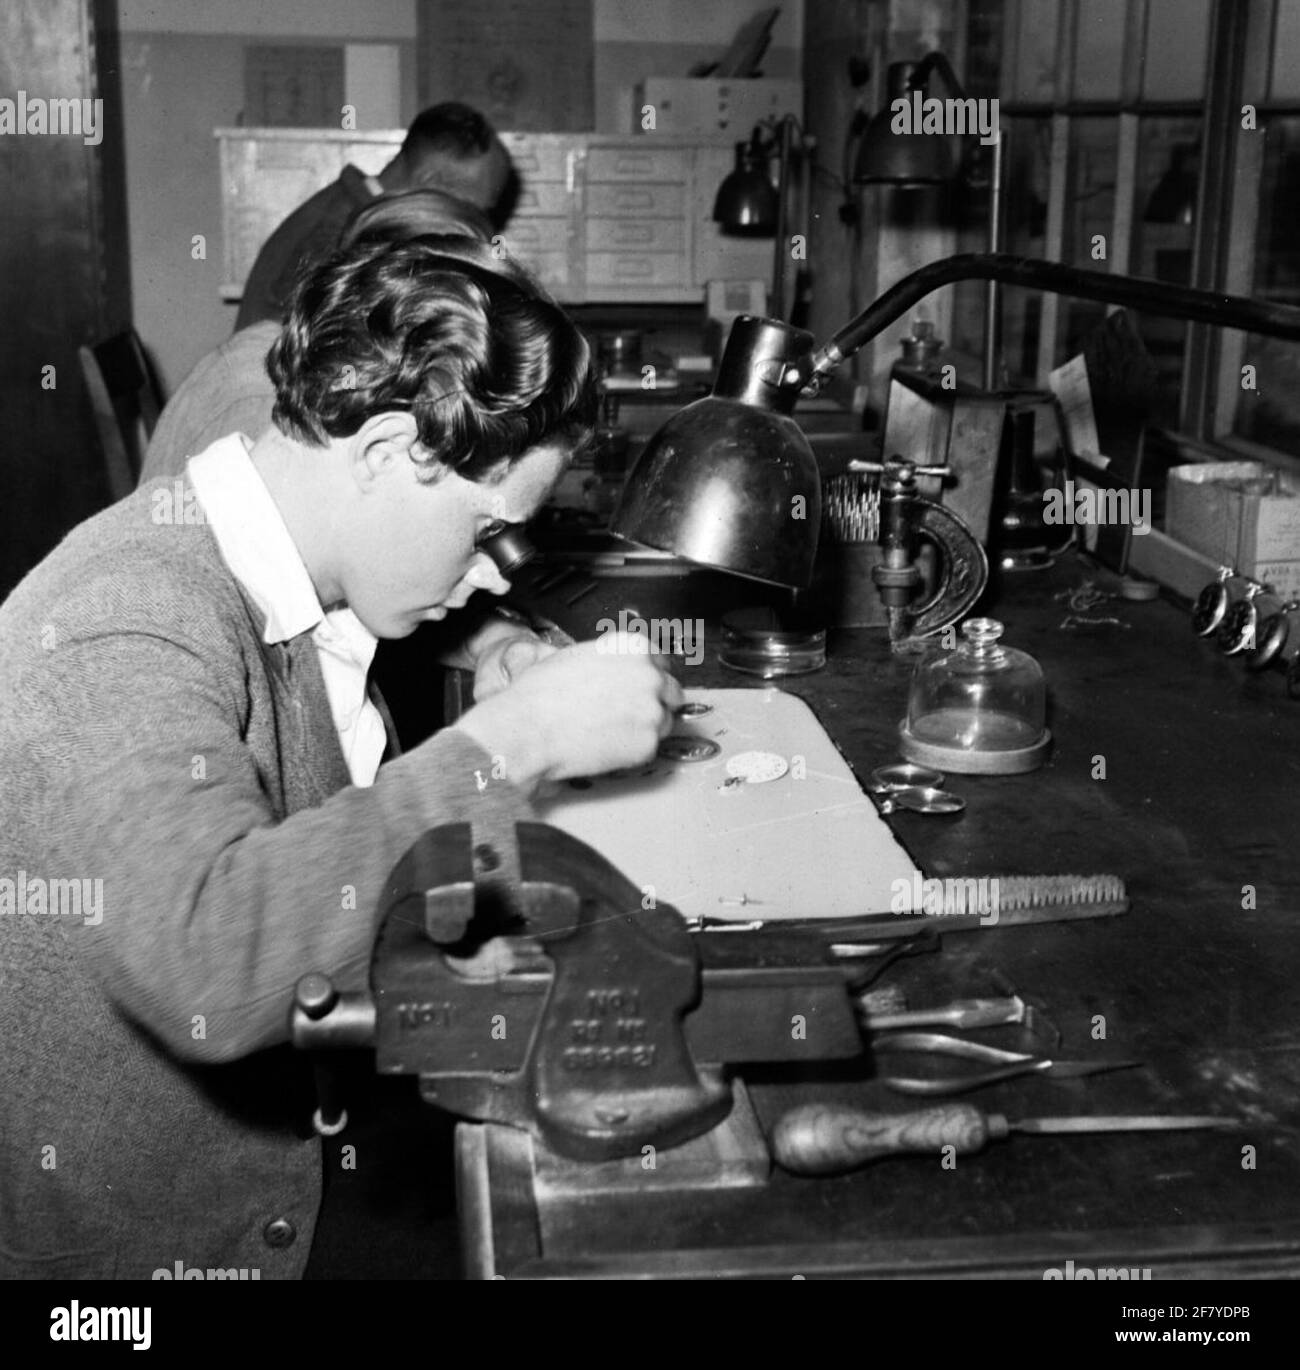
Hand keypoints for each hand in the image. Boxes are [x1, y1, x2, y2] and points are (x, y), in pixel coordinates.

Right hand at [451, 633, 682, 792]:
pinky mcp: (648, 744)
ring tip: (611, 731)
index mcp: (633, 647)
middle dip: (654, 702)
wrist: (528, 729)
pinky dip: (634, 750)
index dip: (649, 677)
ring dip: (646, 728)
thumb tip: (615, 671)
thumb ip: (608, 661)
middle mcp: (649, 675)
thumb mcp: (576, 657)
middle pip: (670, 691)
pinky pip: (650, 748)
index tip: (640, 687)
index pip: (660, 661)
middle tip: (629, 714)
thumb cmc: (540, 694)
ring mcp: (652, 710)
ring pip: (664, 721)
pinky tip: (606, 745)